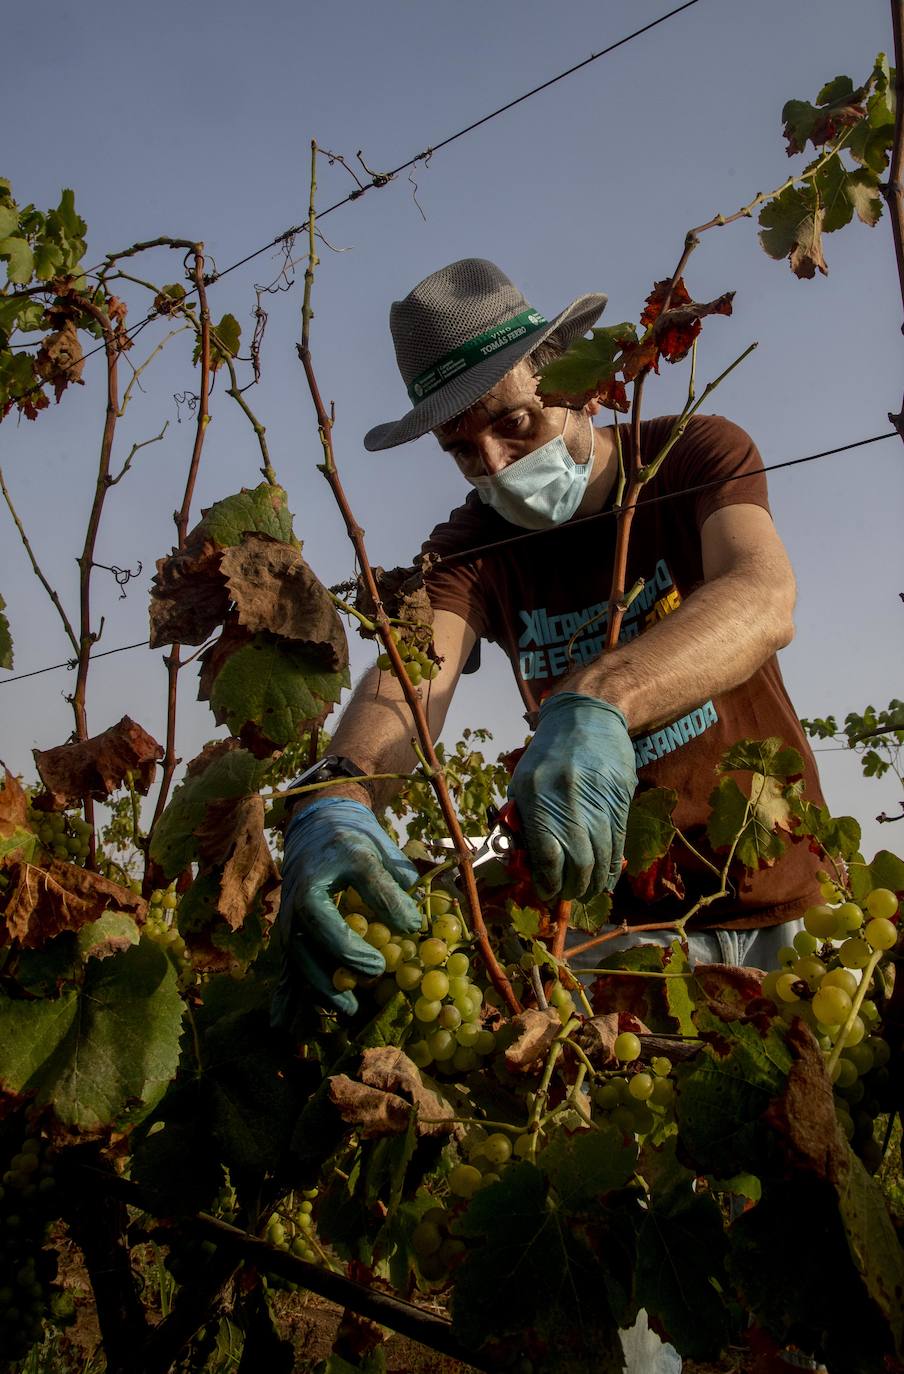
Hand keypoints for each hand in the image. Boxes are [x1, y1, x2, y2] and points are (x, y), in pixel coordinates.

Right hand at [271, 798, 422, 1021]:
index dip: (361, 940)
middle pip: (310, 944)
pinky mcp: (287, 936)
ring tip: (351, 1011)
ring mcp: (287, 921)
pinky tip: (298, 1025)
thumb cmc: (352, 840)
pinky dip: (293, 997)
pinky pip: (288, 969)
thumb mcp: (375, 852)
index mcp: (316, 882)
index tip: (388, 955)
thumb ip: (392, 887)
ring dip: (321, 990)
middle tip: (373, 979)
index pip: (337, 918)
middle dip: (341, 966)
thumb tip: (414, 925)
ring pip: (297, 962)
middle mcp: (295, 903)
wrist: (316, 828)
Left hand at [507, 692, 636, 899]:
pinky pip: (618, 841)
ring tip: (587, 892)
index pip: (546, 853)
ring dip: (595, 882)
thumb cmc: (548, 752)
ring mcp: (598, 797)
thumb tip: (528, 862)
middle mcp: (568, 797)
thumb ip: (524, 820)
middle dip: (573, 888)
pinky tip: (607, 879)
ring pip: (601, 855)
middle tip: (568, 895)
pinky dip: (613, 866)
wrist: (588, 715)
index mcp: (537, 794)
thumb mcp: (524, 781)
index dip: (547, 881)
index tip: (546, 891)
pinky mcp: (621, 797)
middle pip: (577, 861)